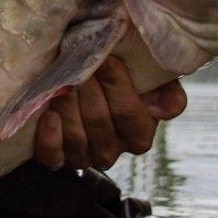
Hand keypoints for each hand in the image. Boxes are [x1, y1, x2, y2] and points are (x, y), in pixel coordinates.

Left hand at [32, 56, 186, 171]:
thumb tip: (163, 110)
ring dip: (67, 105)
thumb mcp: (149, 77)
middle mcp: (112, 150)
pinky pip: (52, 156)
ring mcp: (83, 156)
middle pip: (99, 122)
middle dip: (87, 89)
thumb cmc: (118, 75)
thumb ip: (167, 91)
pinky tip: (49, 115)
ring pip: (76, 137)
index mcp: (139, 134)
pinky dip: (50, 136)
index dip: (117, 86)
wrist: (79, 75)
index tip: (105, 59)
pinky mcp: (56, 157)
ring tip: (62, 80)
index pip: (129, 113)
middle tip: (79, 63)